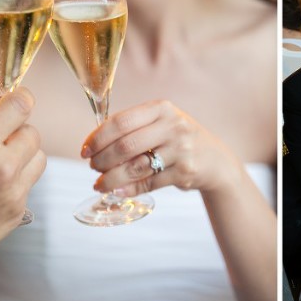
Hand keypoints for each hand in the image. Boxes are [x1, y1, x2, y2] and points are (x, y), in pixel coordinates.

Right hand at [0, 88, 45, 300]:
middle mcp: (1, 164)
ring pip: (39, 156)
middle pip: (32, 131)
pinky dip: (19, 179)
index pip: (20, 106)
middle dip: (17, 131)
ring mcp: (14, 190)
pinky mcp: (20, 210)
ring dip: (23, 155)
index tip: (14, 102)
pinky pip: (31, 182)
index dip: (18, 100)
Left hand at [83, 100, 239, 196]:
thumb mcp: (162, 123)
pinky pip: (149, 183)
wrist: (215, 160)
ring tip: (100, 183)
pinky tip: (116, 191)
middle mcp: (174, 126)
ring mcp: (181, 149)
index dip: (98, 138)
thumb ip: (133, 127)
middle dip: (102, 160)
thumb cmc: (179, 140)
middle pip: (125, 145)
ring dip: (111, 178)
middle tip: (92, 168)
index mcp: (163, 108)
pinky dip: (128, 189)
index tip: (85, 150)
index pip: (121, 121)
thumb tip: (93, 144)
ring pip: (135, 167)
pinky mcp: (185, 172)